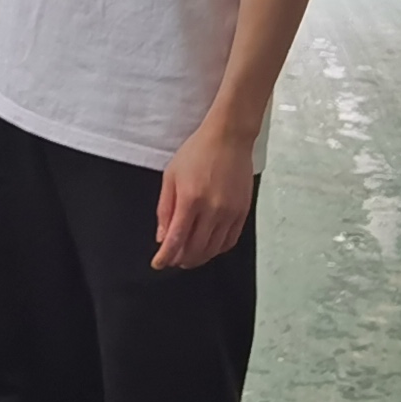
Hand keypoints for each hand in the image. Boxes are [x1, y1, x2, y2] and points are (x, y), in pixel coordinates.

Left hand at [153, 119, 258, 269]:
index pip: (176, 239)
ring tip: (188, 257)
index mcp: (190, 199)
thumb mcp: (171, 176)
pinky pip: (230, 241)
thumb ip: (165, 209)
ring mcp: (230, 212)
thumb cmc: (197, 152)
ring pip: (213, 249)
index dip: (165, 256)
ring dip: (198, 258)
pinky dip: (217, 250)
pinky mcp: (242, 212)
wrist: (229, 138)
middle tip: (172, 260)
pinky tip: (208, 248)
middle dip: (180, 259)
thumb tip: (162, 237)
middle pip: (195, 249)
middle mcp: (212, 209)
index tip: (158, 263)